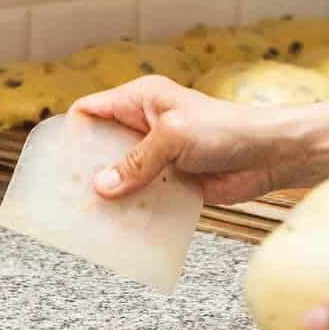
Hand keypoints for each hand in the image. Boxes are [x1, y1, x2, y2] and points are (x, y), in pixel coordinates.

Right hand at [72, 77, 291, 206]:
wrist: (272, 154)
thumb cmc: (227, 129)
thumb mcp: (173, 137)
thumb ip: (137, 161)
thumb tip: (101, 185)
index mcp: (140, 100)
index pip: (92, 110)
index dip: (72, 133)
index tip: (56, 161)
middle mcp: (145, 126)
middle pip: (103, 148)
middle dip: (88, 171)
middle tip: (67, 197)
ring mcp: (159, 156)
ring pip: (123, 177)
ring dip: (112, 196)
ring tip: (88, 219)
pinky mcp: (174, 183)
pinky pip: (145, 198)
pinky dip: (135, 211)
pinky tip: (121, 229)